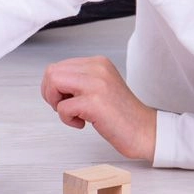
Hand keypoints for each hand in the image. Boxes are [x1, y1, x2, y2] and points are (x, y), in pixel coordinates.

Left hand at [40, 56, 156, 160]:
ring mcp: (96, 84)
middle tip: (66, 108)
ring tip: (73, 114)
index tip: (67, 100)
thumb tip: (50, 83)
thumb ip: (79, 80)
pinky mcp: (94, 102)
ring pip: (53, 83)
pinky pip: (62, 108)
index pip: (58, 66)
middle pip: (52, 72)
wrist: (144, 131)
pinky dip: (67, 120)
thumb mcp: (99, 87)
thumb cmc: (120, 114)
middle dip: (51, 94)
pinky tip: (83, 123)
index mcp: (98, 63)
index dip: (54, 87)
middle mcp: (97, 68)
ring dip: (57, 104)